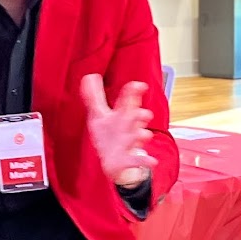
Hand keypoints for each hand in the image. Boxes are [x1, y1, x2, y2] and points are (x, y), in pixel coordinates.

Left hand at [81, 73, 155, 187]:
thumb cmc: (109, 135)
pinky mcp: (130, 160)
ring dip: (142, 135)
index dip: (133, 92)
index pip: (127, 100)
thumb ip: (94, 97)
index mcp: (122, 115)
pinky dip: (146, 160)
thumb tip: (88, 76)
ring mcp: (131, 143)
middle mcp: (129, 127)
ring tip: (144, 135)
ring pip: (139, 137)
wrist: (114, 162)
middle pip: (135, 117)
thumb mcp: (99, 115)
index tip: (139, 85)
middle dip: (140, 114)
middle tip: (145, 113)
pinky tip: (151, 160)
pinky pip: (140, 160)